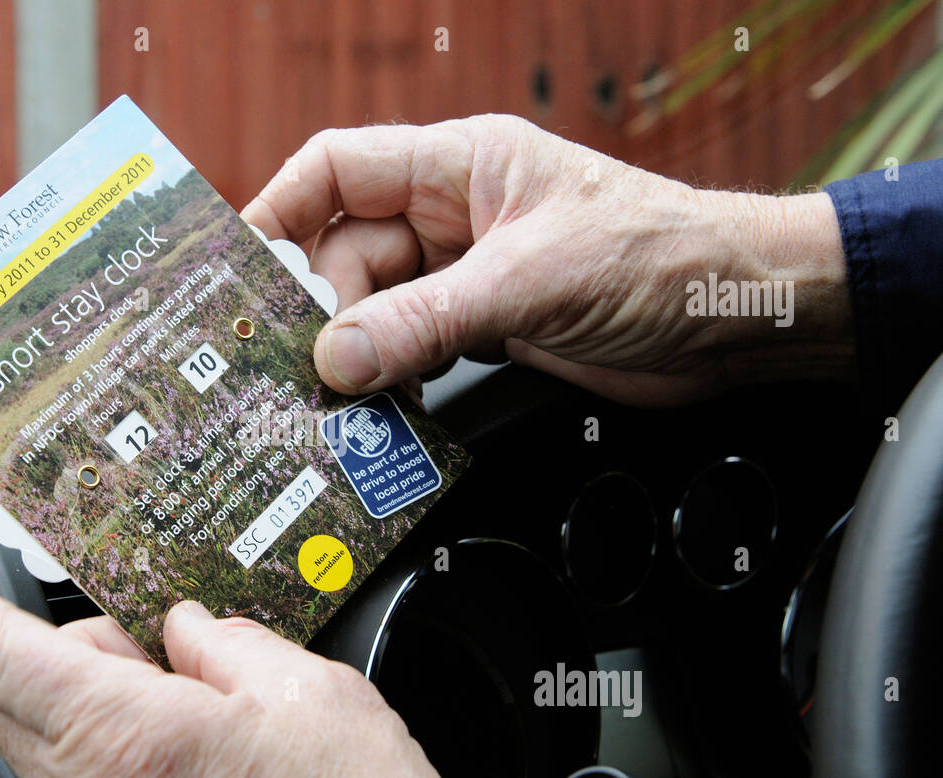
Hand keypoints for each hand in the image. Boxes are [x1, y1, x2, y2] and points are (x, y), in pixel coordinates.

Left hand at [0, 544, 494, 777]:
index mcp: (133, 741)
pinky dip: (111, 746)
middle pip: (10, 700)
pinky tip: (189, 740)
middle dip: (52, 644)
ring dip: (89, 696)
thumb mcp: (307, 690)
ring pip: (46, 745)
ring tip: (189, 689)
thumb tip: (184, 626)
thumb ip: (221, 642)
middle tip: (131, 624)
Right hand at [242, 115, 853, 405]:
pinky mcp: (486, 329)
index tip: (238, 270)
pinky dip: (394, 381)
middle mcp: (454, 217)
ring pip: (375, 312)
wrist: (739, 319)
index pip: (337, 170)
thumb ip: (428, 319)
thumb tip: (337, 356)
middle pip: (346, 256)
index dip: (278, 212)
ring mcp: (467, 276)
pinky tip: (390, 410)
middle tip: (303, 368)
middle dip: (323, 312)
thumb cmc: (663, 256)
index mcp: (461, 166)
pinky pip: (412, 350)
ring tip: (344, 400)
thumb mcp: (532, 280)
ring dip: (359, 357)